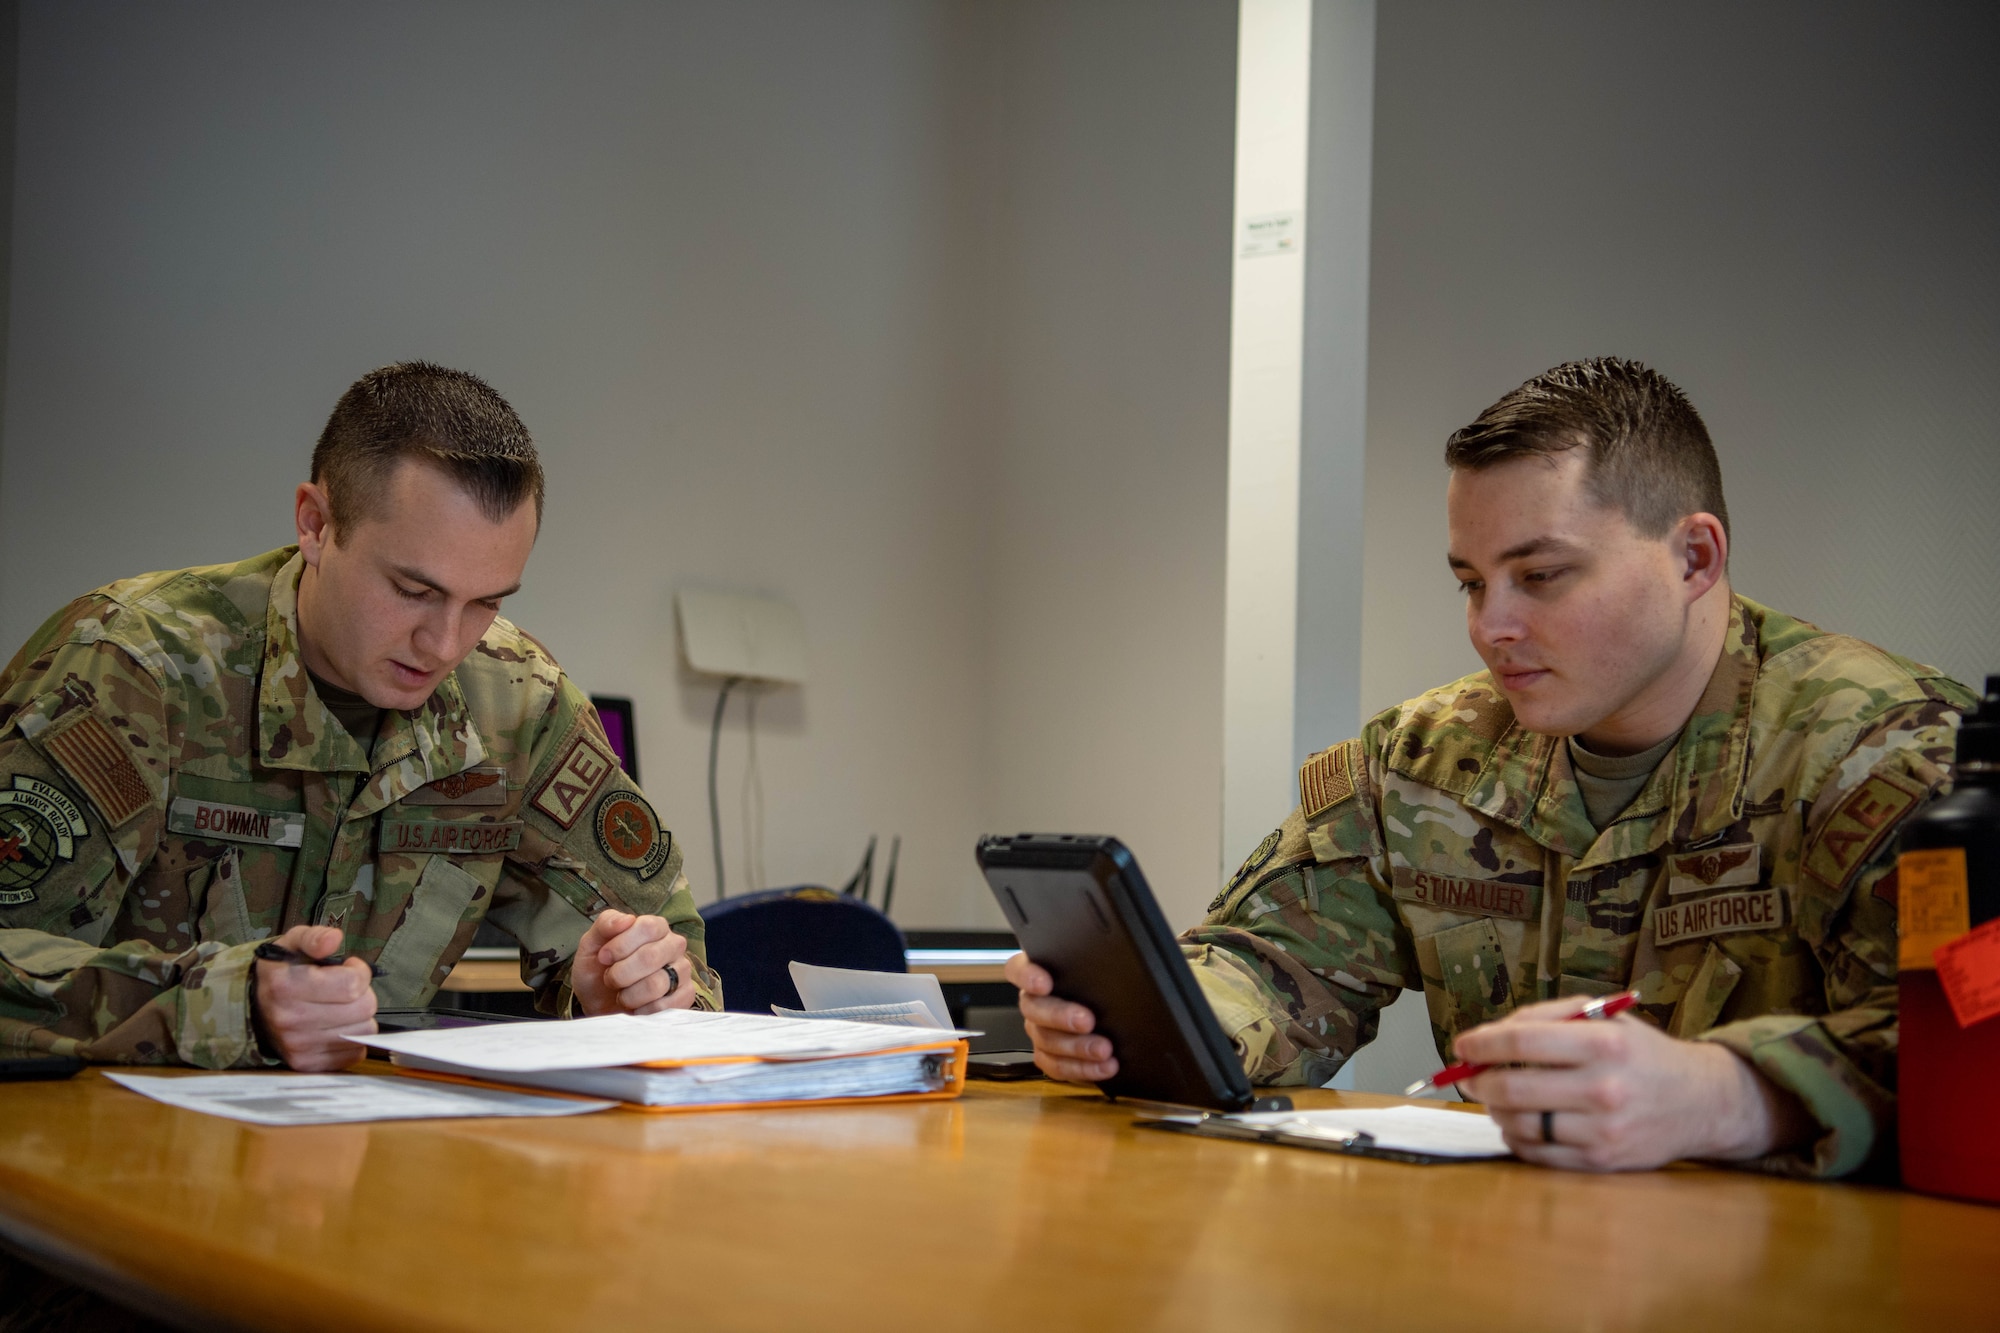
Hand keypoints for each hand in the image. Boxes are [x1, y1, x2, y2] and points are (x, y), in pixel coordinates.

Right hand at [253, 925, 377, 1070]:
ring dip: (358, 1017)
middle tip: (345, 990)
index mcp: (287, 987)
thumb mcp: (292, 944)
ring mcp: (299, 1046)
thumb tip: (334, 939)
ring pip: (363, 1031)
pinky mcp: (307, 1064)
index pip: (353, 983)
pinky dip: (352, 1039)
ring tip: (340, 1008)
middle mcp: (291, 1019)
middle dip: (361, 994)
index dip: (358, 971)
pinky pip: (354, 1054)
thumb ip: (314, 937)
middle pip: (364, 1008)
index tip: (348, 968)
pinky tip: (336, 1027)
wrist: (254, 1010)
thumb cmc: (282, 975)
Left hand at [569, 911, 694, 1015]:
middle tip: (610, 979)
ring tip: (623, 995)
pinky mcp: (686, 996)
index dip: (621, 945)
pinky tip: (637, 1008)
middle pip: (650, 957)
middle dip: (620, 974)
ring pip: (656, 984)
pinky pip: (665, 1006)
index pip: (648, 927)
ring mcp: (683, 971)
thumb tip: (626, 919)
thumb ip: (606, 924)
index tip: (603, 958)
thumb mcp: (592, 944)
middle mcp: (674, 945)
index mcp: (656, 927)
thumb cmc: (598, 970)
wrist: (599, 1004)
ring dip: (629, 996)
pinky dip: (642, 1011)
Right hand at [1006, 951, 1116, 1083]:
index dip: (1026, 976)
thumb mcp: (1100, 969)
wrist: (1113, 1014)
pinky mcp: (1050, 1057)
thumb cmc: (1103, 986)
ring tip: (1104, 1049)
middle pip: (1033, 1008)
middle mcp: (1034, 1002)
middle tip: (1086, 1021)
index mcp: (1040, 972)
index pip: (1018, 969)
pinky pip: (1057, 1066)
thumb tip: (1115, 960)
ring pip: (1046, 1040)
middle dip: (1060, 1016)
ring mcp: (1039, 1031)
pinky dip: (1082, 1069)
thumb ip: (1096, 963)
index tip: (1044, 983)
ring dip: (1076, 1047)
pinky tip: (1104, 1066)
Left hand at [1453, 995, 1811, 1170]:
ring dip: (1496, 1111)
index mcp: (1603, 1043)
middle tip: (1469, 1076)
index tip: (1461, 1046)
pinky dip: (1517, 1138)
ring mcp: (1602, 1130)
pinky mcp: (1601, 1161)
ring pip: (1520, 1124)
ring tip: (1497, 1099)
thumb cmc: (1641, 1054)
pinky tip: (1520, 1123)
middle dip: (1479, 1081)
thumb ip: (1545, 1018)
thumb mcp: (1603, 1018)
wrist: (1701, 1101)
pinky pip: (1537, 1154)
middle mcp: (1603, 1088)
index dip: (1481, 1044)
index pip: (1521, 1042)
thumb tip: (1489, 1037)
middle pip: (1513, 1088)